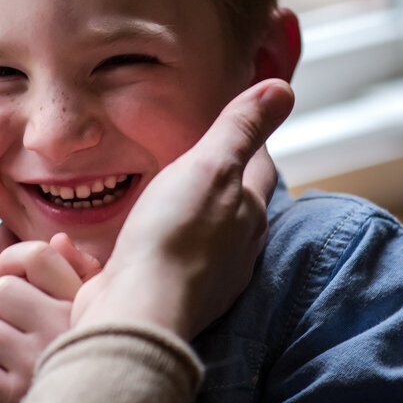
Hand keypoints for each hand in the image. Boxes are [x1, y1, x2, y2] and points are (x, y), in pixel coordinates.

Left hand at [0, 234, 99, 402]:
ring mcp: (36, 363)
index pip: (36, 256)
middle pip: (0, 292)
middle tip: (15, 327)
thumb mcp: (95, 310)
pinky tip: (1, 382)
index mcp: (82, 300)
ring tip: (10, 357)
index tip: (13, 276)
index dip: (13, 262)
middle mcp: (62, 328)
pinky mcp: (11, 398)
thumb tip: (57, 242)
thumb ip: (78, 271)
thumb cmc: (81, 355)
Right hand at [73, 79, 294, 338]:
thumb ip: (240, 129)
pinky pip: (152, 261)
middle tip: (199, 156)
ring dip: (183, 216)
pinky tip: (119, 236)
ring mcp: (199, 279)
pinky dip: (140, 244)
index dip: (251, 144)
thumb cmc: (175, 236)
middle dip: (219, 183)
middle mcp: (232, 252)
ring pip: (198, 238)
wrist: (136, 313)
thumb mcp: (210, 167)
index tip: (239, 123)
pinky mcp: (161, 295)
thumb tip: (283, 88)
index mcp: (248, 216)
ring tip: (164, 194)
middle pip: (232, 207)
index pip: (259, 170)